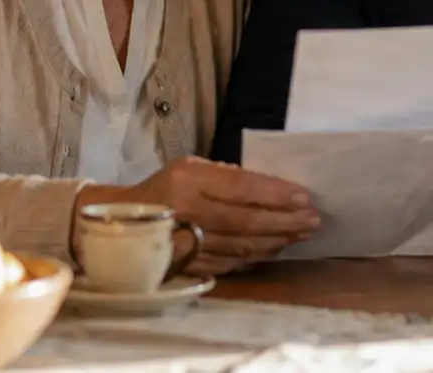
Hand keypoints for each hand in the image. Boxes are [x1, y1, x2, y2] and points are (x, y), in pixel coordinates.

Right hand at [92, 157, 318, 276]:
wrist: (119, 222)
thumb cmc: (162, 188)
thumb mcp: (189, 167)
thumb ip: (226, 176)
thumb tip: (271, 189)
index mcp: (188, 179)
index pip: (242, 187)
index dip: (276, 194)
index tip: (304, 197)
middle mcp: (187, 211)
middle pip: (247, 221)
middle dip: (286, 222)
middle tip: (313, 221)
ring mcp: (185, 243)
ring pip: (242, 246)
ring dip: (276, 242)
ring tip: (301, 235)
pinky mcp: (186, 265)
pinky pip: (230, 263)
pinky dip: (255, 257)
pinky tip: (273, 250)